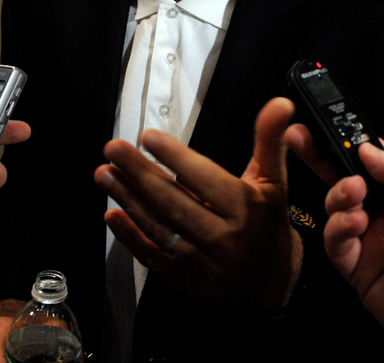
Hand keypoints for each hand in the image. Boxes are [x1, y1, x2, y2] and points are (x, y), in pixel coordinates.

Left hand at [94, 97, 302, 308]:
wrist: (271, 280)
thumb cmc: (267, 222)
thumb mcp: (274, 180)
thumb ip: (269, 140)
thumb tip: (279, 103)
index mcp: (245, 209)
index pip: (205, 179)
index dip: (176, 158)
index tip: (148, 136)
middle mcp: (223, 237)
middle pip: (175, 202)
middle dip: (140, 174)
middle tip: (114, 149)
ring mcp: (201, 262)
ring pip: (159, 227)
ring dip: (128, 199)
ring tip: (104, 173)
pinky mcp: (184, 280)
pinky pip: (152, 256)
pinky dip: (130, 236)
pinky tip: (111, 214)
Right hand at [321, 141, 383, 362]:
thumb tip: (367, 148)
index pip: (372, 161)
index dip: (350, 142)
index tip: (327, 124)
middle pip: (345, 181)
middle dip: (322, 157)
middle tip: (301, 137)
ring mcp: (372, 244)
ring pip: (336, 210)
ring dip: (338, 194)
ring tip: (354, 192)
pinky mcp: (360, 273)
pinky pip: (336, 246)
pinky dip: (339, 228)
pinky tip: (356, 222)